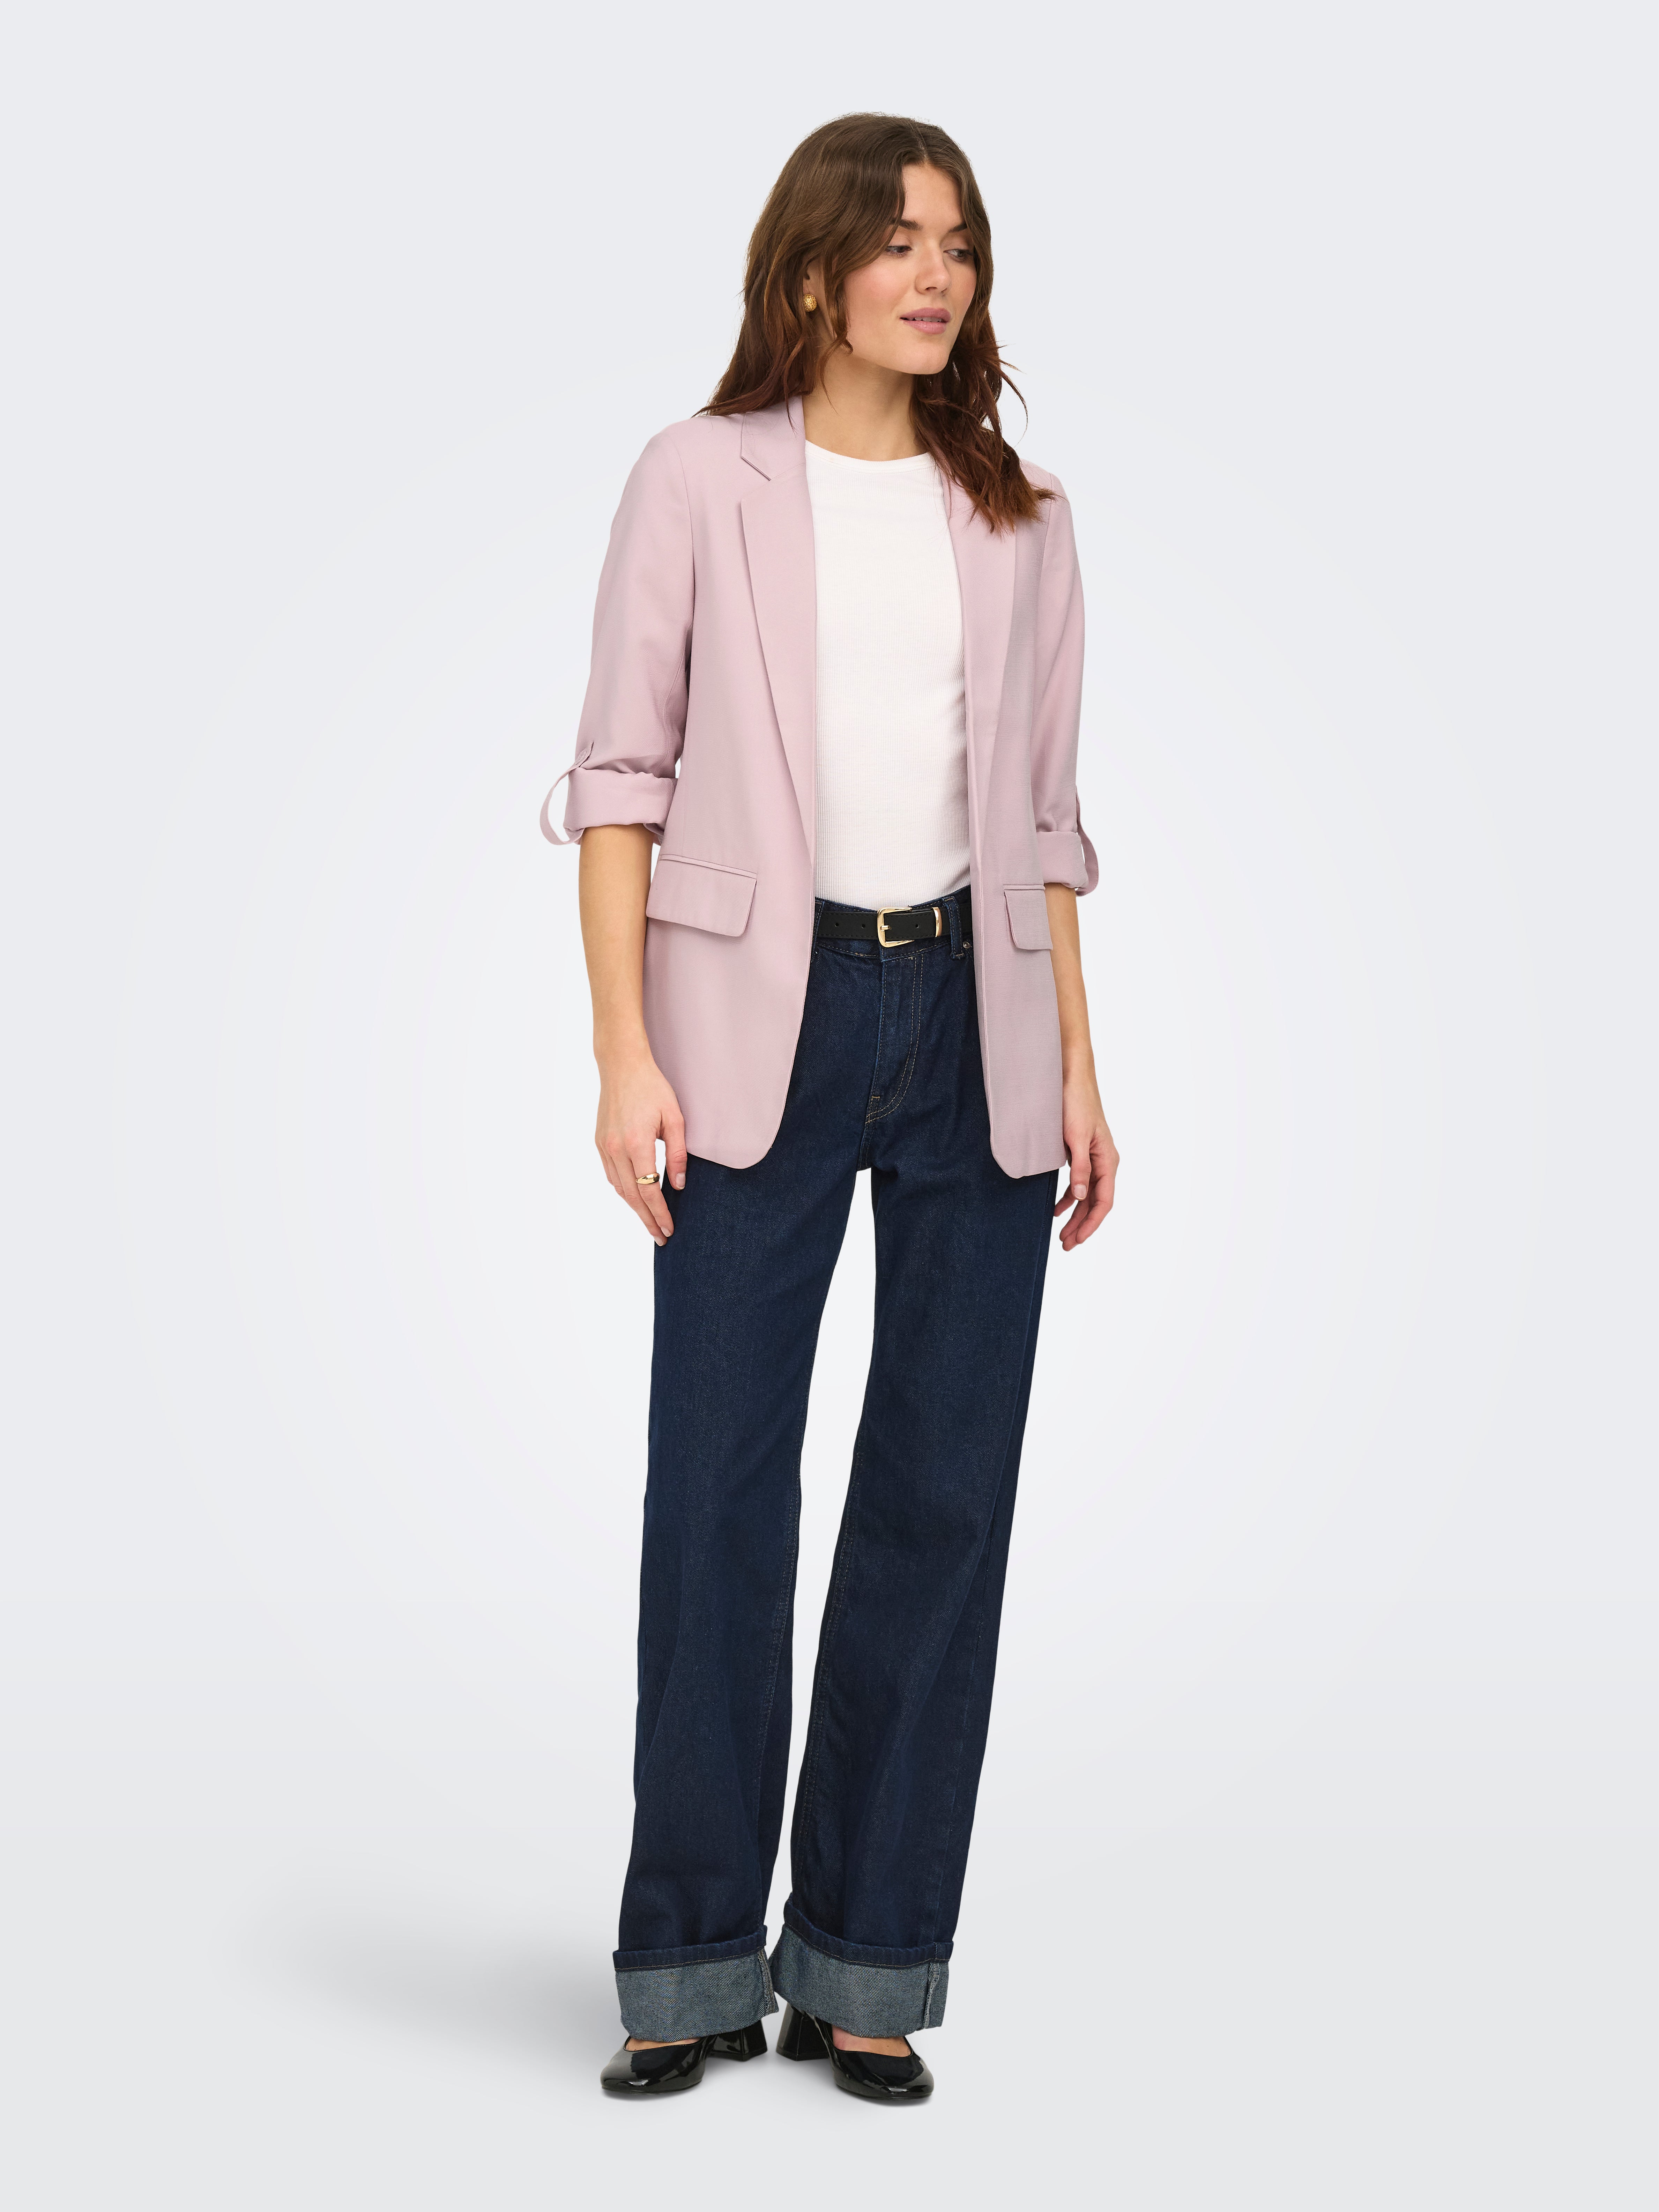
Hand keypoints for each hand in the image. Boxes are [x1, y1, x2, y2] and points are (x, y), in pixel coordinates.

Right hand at [595, 1043, 687, 1245]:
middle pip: (632, 1196)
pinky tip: (636, 1198)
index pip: (649, 1189)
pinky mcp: (599, 1143)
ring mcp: (604, 1147)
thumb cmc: (653, 1088)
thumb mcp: (675, 1118)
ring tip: (650, 1222)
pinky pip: (611, 1175)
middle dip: (647, 1219)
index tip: (669, 1228)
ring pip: (619, 1188)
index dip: (660, 1213)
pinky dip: (624, 1190)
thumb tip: (678, 1185)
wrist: (622, 1067)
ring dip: (635, 1208)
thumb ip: (679, 1154)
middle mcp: (616, 1149)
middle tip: (661, 1237)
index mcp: (637, 1143)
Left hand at [1055, 1061, 1117, 1252]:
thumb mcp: (1075, 1138)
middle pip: (1096, 1203)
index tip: (1077, 1240)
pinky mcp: (1082, 1153)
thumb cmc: (1076, 1104)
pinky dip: (1068, 1198)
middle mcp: (1105, 1162)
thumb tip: (1078, 1197)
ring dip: (1075, 1215)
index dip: (1091, 1223)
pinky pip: (1079, 1183)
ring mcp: (1094, 1158)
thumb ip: (1079, 1168)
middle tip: (1066, 1245)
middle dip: (1082, 1225)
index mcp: (1108, 1160)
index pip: (1104, 1201)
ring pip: (1087, 1195)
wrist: (1071, 1077)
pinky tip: (1057, 1209)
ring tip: (1062, 1234)